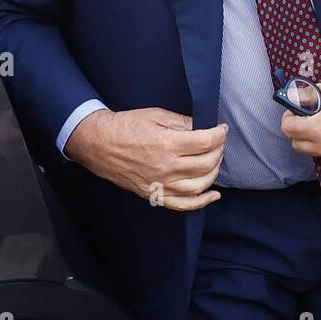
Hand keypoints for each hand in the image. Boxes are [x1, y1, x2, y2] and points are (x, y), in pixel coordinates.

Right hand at [64, 108, 225, 210]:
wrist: (99, 143)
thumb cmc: (125, 126)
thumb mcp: (155, 115)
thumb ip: (181, 122)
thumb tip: (202, 127)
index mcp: (166, 143)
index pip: (205, 142)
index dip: (219, 134)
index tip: (222, 129)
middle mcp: (166, 167)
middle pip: (206, 164)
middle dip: (218, 151)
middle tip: (218, 143)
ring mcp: (160, 184)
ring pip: (199, 186)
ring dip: (213, 173)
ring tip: (214, 161)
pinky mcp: (154, 194)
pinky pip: (182, 204)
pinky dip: (201, 202)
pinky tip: (213, 195)